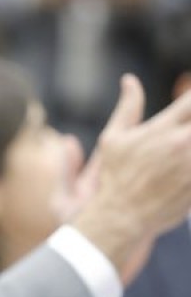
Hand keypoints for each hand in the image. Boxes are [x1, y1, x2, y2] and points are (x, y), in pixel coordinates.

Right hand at [72, 74, 190, 282]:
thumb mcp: (113, 139)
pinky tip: (186, 169)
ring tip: (184, 150)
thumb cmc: (114, 178)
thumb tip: (129, 80)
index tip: (189, 105)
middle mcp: (180, 143)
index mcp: (161, 128)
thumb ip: (127, 108)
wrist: (121, 217)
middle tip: (185, 135)